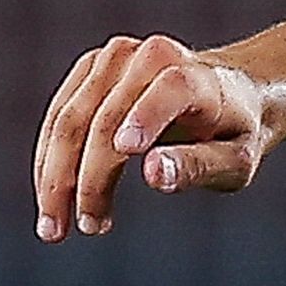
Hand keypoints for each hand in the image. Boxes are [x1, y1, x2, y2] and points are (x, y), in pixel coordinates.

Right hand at [32, 34, 271, 239]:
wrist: (226, 94)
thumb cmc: (234, 134)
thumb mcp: (235, 160)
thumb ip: (198, 166)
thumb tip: (152, 174)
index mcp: (190, 74)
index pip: (165, 93)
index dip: (144, 119)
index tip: (125, 154)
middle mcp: (145, 56)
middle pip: (101, 118)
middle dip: (82, 179)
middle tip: (76, 229)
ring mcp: (111, 60)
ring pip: (68, 120)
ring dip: (54, 177)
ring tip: (56, 228)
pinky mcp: (88, 71)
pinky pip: (59, 119)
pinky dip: (50, 161)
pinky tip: (54, 201)